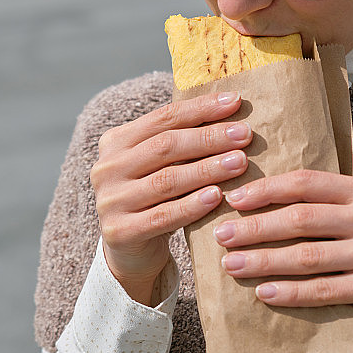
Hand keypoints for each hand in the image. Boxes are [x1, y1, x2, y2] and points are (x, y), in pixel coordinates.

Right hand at [90, 91, 252, 303]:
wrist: (133, 251)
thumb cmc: (159, 198)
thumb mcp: (164, 165)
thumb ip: (184, 140)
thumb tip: (232, 107)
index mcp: (116, 141)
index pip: (163, 117)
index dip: (201, 108)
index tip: (235, 102)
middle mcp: (107, 168)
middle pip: (165, 146)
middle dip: (209, 138)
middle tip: (245, 134)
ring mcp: (110, 200)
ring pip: (166, 180)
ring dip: (207, 170)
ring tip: (240, 162)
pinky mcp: (119, 232)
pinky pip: (162, 216)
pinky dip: (192, 205)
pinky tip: (217, 197)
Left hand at [213, 170, 352, 350]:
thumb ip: (334, 201)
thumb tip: (269, 200)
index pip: (307, 182)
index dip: (266, 190)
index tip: (234, 199)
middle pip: (301, 218)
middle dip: (255, 227)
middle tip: (222, 234)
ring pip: (307, 256)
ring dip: (263, 261)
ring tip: (232, 264)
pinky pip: (324, 289)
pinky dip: (290, 292)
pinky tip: (264, 292)